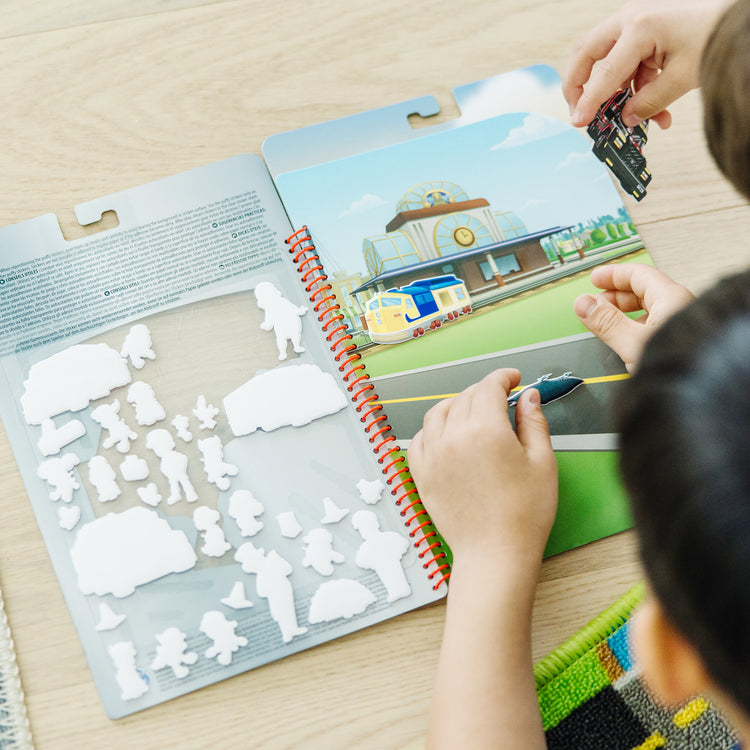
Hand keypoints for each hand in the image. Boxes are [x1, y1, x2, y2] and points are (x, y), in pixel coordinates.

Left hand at [408, 368, 556, 567]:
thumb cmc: (525, 512)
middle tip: (502, 399)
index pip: (489, 387)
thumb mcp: (542, 462)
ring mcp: (433, 455)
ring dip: (457, 404)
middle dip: (485, 391)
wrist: (495, 553)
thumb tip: (528, 396)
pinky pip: (420, 438)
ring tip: (474, 412)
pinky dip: (433, 428)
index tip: (514, 379)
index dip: (503, 378)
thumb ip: (533, 422)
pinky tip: (446, 433)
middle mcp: (453, 436)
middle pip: (466, 397)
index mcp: (485, 429)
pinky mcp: (422, 474)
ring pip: (439, 413)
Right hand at [564, 0, 732, 128]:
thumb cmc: (717, 35)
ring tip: (628, 113)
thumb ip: (649, 102)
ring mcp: (636, 19)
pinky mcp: (644, 26)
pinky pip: (625, 58)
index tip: (579, 122)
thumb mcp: (682, 78)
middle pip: (586, 53)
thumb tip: (628, 118)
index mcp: (640, 26)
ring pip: (603, 56)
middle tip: (581, 110)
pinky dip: (632, 82)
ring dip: (613, 88)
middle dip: (579, 85)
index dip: (589, 102)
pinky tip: (648, 102)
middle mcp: (632, 17)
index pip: (604, 73)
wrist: (738, 20)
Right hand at [574, 263, 693, 371]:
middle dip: (615, 296)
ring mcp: (682, 324)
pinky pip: (654, 326)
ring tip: (606, 323)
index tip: (596, 279)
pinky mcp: (680, 341)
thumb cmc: (681, 365)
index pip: (638, 274)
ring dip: (624, 314)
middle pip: (643, 292)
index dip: (613, 275)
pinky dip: (634, 328)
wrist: (702, 392)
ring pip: (649, 311)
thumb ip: (605, 322)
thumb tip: (585, 305)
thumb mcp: (631, 342)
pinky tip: (626, 340)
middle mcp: (680, 307)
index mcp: (671, 298)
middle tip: (596, 302)